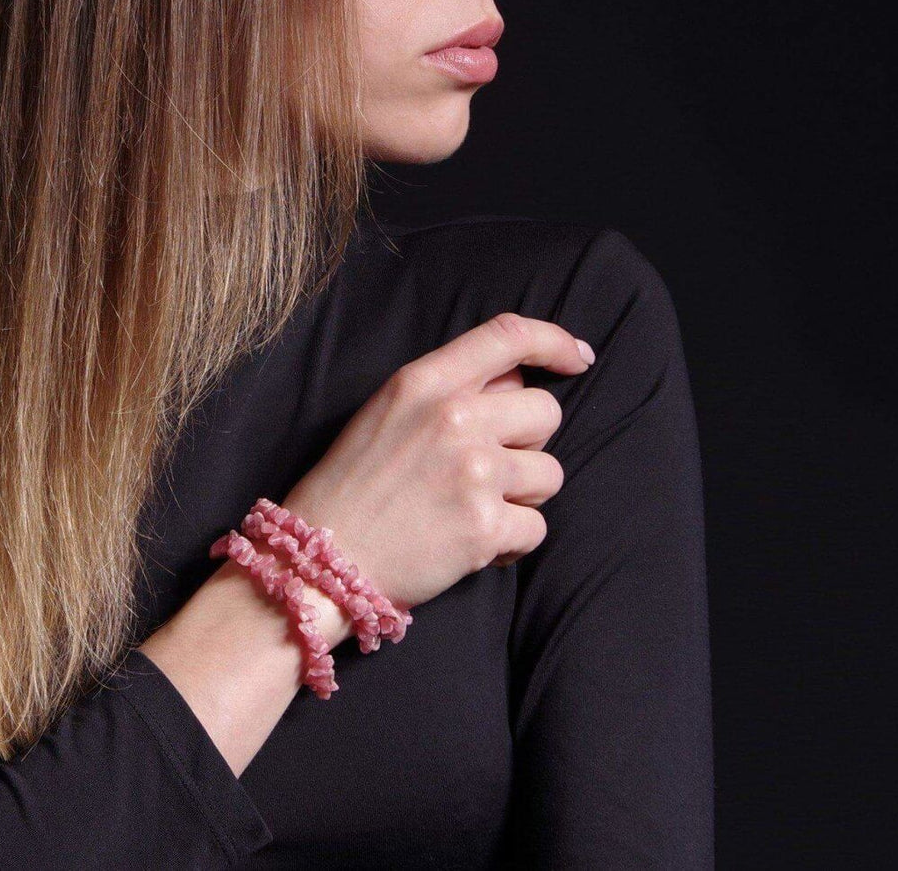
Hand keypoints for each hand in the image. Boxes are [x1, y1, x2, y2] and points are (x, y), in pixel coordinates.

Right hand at [280, 312, 593, 610]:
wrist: (320, 560)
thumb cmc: (350, 487)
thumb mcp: (384, 413)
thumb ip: (448, 391)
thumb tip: (517, 382)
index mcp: (424, 382)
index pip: (508, 338)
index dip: (554, 341)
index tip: (577, 358)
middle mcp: (453, 418)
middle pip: (545, 413)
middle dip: (527, 442)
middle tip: (486, 469)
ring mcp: (472, 473)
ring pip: (549, 473)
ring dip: (521, 495)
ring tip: (473, 510)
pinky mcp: (484, 528)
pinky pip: (537, 527)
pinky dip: (511, 542)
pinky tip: (473, 546)